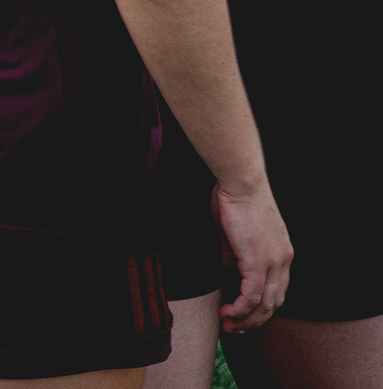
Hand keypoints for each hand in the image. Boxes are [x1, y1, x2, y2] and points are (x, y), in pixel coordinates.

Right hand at [212, 178, 291, 330]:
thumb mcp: (238, 232)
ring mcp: (273, 262)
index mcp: (282, 253)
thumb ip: (236, 252)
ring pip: (264, 304)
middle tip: (234, 327)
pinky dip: (239, 308)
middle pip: (274, 302)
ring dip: (246, 319)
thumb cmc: (235, 199)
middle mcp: (283, 261)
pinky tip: (227, 312)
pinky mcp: (258, 261)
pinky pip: (251, 295)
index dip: (261, 307)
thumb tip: (230, 267)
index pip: (277, 290)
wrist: (241, 183)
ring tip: (228, 324)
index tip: (242, 315)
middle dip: (254, 320)